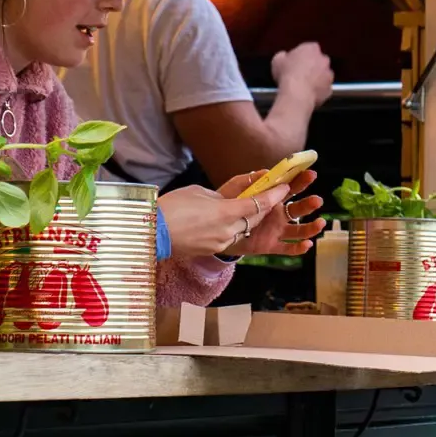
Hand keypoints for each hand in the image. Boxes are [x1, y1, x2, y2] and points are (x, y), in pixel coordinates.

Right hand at [157, 184, 296, 260]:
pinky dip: (232, 228)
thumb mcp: (198, 193)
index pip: (258, 204)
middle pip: (255, 218)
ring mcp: (221, 242)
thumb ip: (219, 197)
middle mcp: (228, 230)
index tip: (285, 187)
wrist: (150, 231)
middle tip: (269, 195)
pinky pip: (230, 237)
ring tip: (247, 207)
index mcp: (226, 212)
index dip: (274, 195)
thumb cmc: (170, 207)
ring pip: (244, 229)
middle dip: (263, 207)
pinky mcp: (212, 249)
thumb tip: (228, 202)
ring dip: (248, 219)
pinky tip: (225, 221)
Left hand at [215, 167, 325, 257]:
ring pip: (298, 230)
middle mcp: (279, 214)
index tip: (311, 174)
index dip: (301, 181)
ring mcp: (276, 231)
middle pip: (298, 209)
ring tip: (320, 223)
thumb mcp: (236, 189)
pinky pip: (287, 248)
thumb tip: (268, 171)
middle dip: (309, 204)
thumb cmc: (230, 206)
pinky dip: (298, 248)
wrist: (218, 229)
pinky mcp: (270, 246)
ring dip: (310, 227)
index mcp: (273, 199)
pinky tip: (307, 244)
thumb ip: (251, 180)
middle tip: (317, 200)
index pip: (291, 189)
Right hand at [270, 41, 334, 105]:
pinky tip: (308, 94)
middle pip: (319, 61)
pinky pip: (324, 88)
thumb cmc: (287, 74)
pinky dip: (318, 91)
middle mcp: (324, 59)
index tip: (295, 61)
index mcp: (311, 48)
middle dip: (312, 65)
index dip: (302, 55)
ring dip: (317, 78)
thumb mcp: (277, 60)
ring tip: (304, 85)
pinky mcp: (330, 89)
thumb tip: (283, 56)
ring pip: (323, 75)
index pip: (310, 48)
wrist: (297, 93)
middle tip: (300, 73)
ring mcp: (329, 74)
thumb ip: (283, 56)